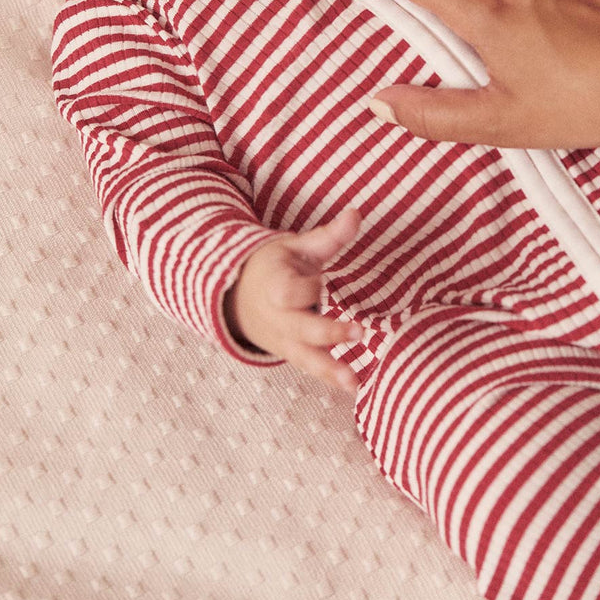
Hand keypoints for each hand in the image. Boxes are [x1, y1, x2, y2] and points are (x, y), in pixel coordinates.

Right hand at [225, 209, 363, 392]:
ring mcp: (283, 340)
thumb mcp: (296, 247)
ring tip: (355, 381)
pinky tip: (354, 387)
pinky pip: (310, 368)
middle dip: (327, 332)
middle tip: (359, 332)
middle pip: (300, 329)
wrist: (240, 296)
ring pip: (305, 357)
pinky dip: (330, 379)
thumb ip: (328, 235)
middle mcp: (276, 317)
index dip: (308, 287)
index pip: (290, 291)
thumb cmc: (276, 266)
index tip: (323, 280)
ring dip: (330, 370)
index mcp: (273, 285)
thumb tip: (356, 212)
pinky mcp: (292, 353)